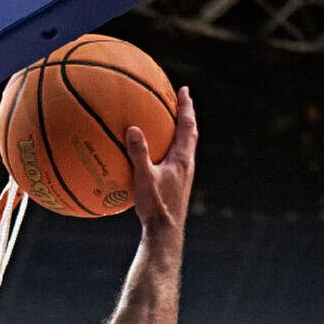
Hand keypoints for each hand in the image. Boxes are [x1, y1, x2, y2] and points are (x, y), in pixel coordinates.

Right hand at [126, 86, 197, 231]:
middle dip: (186, 115)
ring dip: (180, 132)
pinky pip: (175, 160)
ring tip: (170, 123)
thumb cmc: (156, 206)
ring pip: (185, 147)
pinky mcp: (177, 186)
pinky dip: (169, 150)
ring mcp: (184, 176)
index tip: (184, 90)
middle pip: (190, 134)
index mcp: (182, 159)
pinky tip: (155, 156)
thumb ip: (138, 153)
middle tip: (181, 101)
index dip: (186, 106)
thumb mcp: (144, 178)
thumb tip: (133, 129)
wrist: (165, 233)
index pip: (187, 126)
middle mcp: (187, 165)